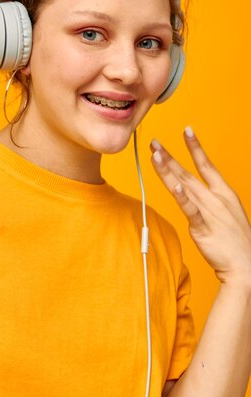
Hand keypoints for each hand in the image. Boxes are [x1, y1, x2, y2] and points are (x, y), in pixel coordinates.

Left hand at [150, 127, 250, 285]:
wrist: (246, 266)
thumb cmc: (235, 241)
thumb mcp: (226, 214)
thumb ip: (207, 202)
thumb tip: (190, 195)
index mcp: (224, 193)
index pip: (207, 164)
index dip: (196, 147)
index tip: (187, 130)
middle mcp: (216, 198)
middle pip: (188, 173)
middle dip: (169, 156)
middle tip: (154, 142)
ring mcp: (209, 212)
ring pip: (184, 186)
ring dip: (168, 170)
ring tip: (155, 156)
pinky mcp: (202, 227)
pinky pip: (190, 209)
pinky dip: (182, 197)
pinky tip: (174, 186)